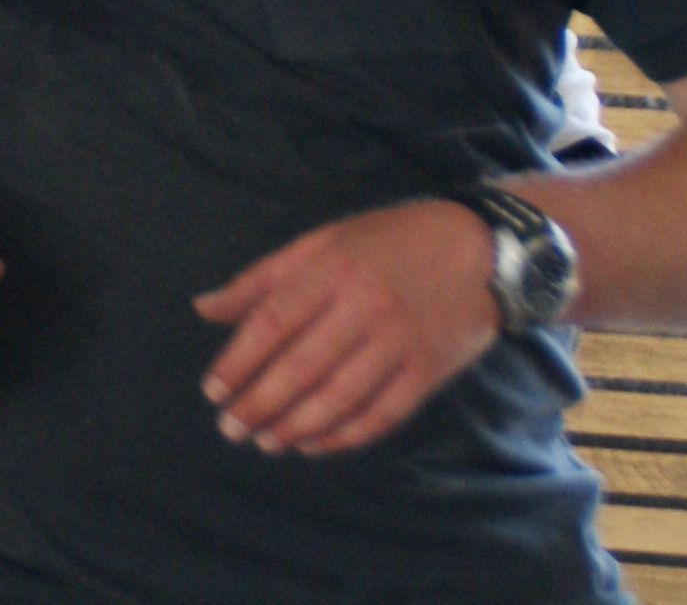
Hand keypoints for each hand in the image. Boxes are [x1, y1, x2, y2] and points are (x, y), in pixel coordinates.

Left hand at [194, 199, 500, 455]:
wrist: (483, 251)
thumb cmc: (388, 242)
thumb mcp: (322, 242)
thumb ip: (261, 279)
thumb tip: (204, 308)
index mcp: (332, 269)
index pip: (272, 323)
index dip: (237, 362)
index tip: (212, 391)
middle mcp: (365, 306)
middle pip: (301, 366)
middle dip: (259, 404)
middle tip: (230, 428)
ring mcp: (401, 341)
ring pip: (340, 396)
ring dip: (296, 426)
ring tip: (264, 442)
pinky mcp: (429, 370)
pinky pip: (382, 414)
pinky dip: (345, 435)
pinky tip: (313, 444)